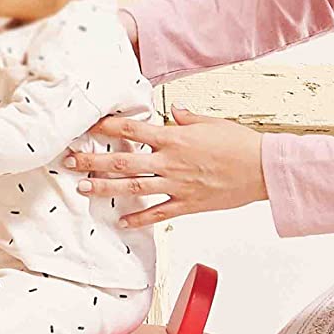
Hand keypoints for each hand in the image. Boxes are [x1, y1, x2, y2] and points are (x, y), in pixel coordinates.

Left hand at [63, 109, 265, 228]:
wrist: (264, 168)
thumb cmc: (240, 143)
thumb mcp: (210, 122)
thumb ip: (186, 118)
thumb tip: (173, 111)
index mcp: (174, 137)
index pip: (131, 129)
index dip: (105, 127)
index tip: (86, 127)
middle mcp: (170, 161)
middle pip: (122, 160)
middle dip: (92, 161)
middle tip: (69, 161)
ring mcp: (177, 184)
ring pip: (134, 187)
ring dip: (105, 188)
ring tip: (82, 189)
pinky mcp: (188, 204)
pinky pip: (159, 213)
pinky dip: (140, 219)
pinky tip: (122, 222)